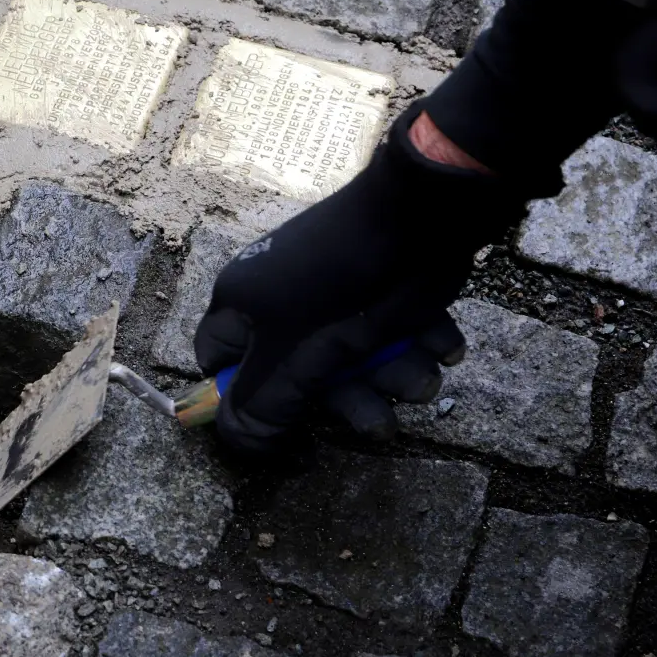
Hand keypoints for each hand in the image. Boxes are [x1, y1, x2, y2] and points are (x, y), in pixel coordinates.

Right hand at [193, 101, 527, 454]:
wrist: (422, 215)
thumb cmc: (341, 288)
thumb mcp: (291, 358)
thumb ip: (258, 407)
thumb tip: (240, 441)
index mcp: (245, 305)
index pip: (218, 363)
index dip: (247, 401)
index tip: (288, 425)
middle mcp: (283, 298)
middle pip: (302, 374)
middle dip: (350, 398)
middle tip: (380, 420)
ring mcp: (334, 292)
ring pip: (356, 357)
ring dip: (394, 375)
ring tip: (421, 376)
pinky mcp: (380, 284)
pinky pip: (393, 329)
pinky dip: (419, 341)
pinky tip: (437, 342)